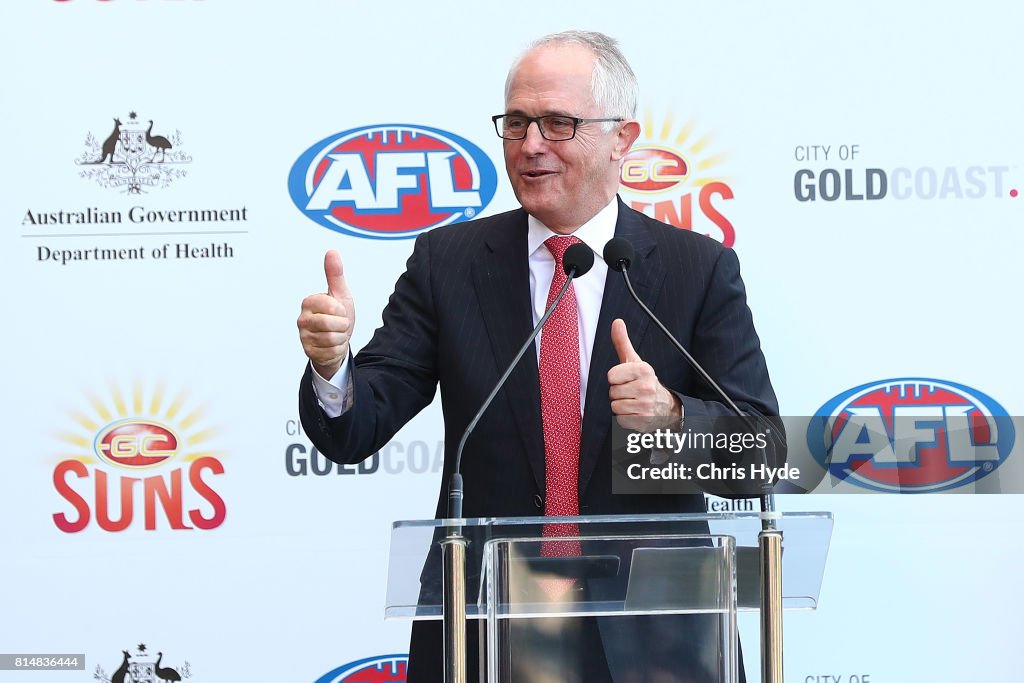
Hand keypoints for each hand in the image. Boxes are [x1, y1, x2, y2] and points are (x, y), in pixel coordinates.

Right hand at [297, 250, 355, 378]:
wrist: (338, 340)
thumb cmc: (338, 315)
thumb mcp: (340, 294)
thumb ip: (335, 274)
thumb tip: (332, 252)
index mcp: (309, 302)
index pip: (331, 306)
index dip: (342, 311)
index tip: (339, 311)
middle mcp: (302, 318)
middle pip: (330, 324)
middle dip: (342, 325)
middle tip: (339, 324)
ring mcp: (304, 335)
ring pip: (331, 338)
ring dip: (340, 337)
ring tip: (336, 334)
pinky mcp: (308, 351)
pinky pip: (330, 351)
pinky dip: (337, 348)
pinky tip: (332, 345)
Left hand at [607, 318, 680, 430]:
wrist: (664, 406)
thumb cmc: (643, 381)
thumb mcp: (634, 361)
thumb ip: (623, 342)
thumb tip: (616, 322)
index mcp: (644, 369)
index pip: (611, 376)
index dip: (616, 379)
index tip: (626, 379)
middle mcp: (646, 387)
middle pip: (612, 392)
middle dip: (618, 393)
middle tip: (630, 392)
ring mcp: (646, 405)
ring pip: (615, 407)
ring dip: (621, 406)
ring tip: (632, 402)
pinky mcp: (644, 421)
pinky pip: (620, 420)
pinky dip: (625, 418)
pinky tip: (635, 412)